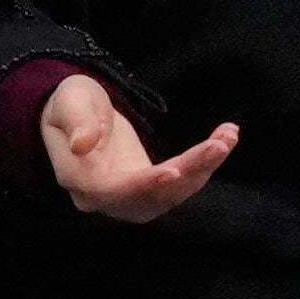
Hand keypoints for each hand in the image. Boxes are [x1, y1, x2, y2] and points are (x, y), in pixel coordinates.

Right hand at [33, 69, 235, 224]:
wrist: (77, 115)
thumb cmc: (72, 103)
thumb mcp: (71, 100)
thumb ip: (76, 121)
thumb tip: (82, 144)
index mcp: (79, 178)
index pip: (113, 191)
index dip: (145, 185)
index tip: (176, 169)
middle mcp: (104, 197)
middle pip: (151, 197)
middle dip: (189, 172)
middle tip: (220, 143)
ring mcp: (127, 197)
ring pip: (170, 194)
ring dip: (203, 168)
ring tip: (228, 136)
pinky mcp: (146, 190)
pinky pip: (177, 185)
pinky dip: (202, 165)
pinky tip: (223, 141)